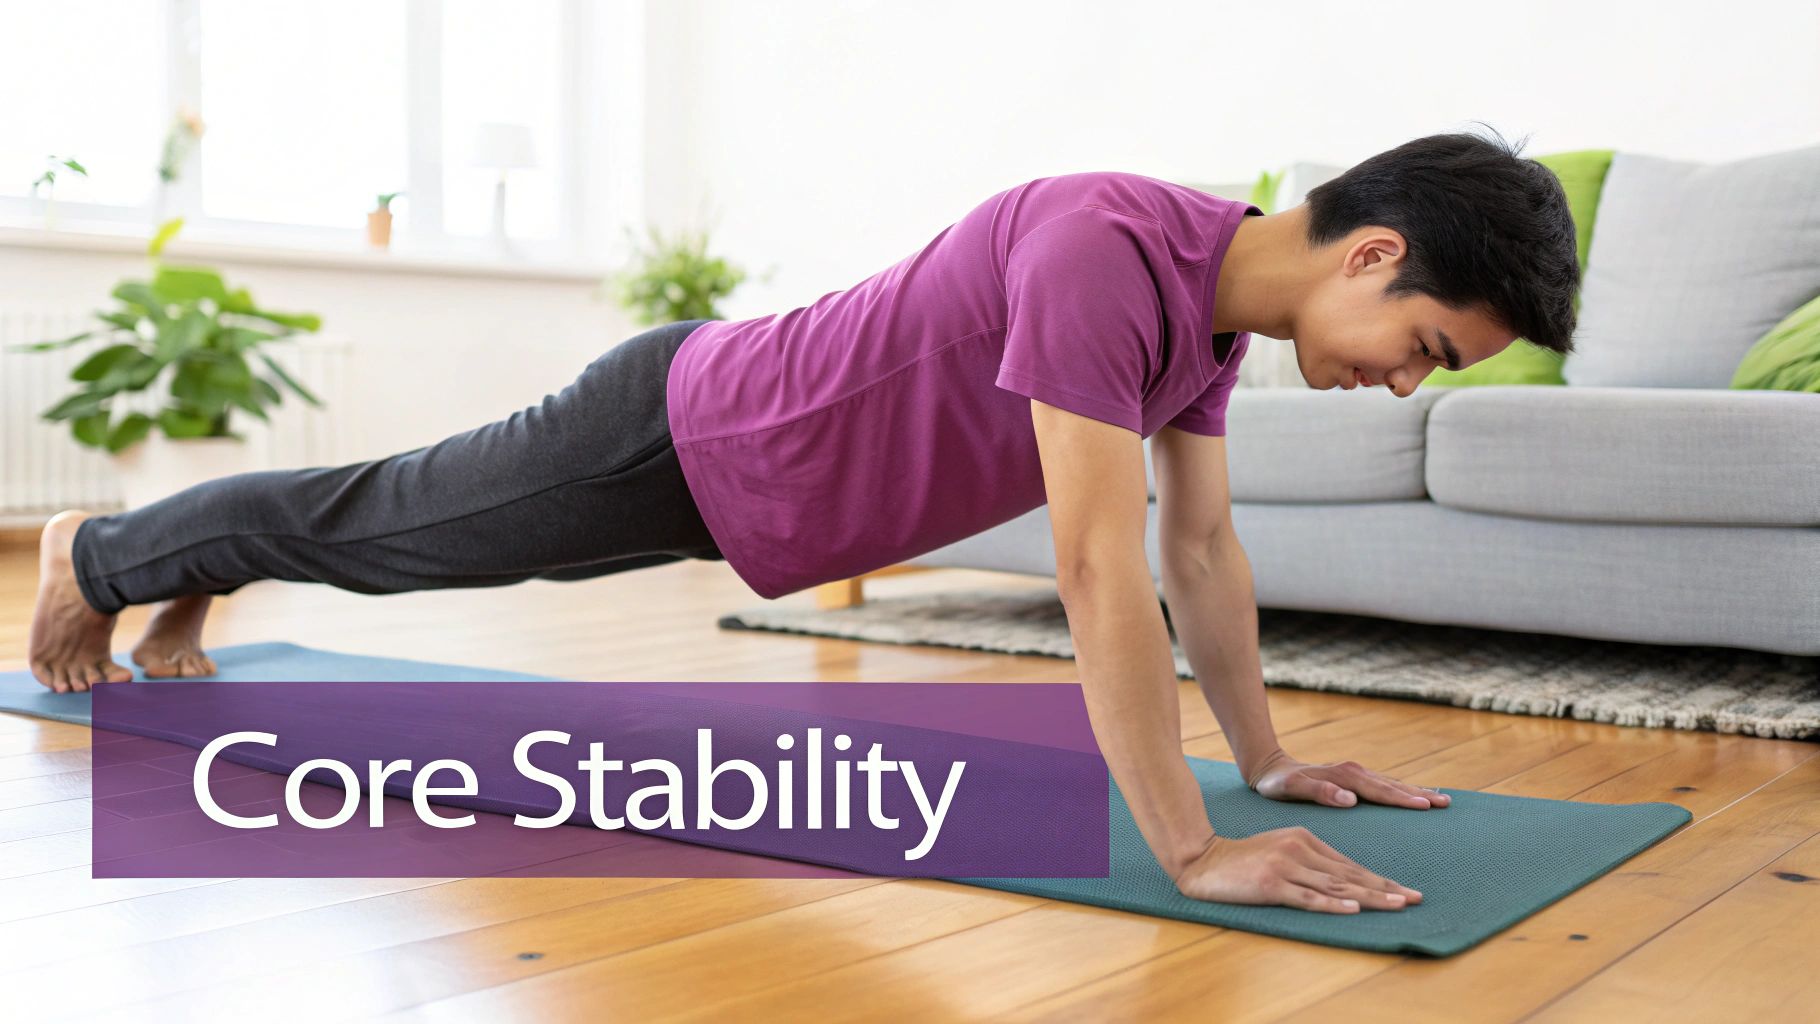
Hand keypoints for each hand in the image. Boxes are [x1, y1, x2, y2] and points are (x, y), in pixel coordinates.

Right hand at [1171, 827, 1422, 912]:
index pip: (1350, 864)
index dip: (1380, 879)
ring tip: (1398, 905)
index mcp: (1305, 838)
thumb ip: (1310, 860)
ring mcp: (1285, 866)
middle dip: (1386, 888)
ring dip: (1370, 897)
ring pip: (1336, 885)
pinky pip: (1307, 897)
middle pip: (1350, 874)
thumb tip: (1343, 881)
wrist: (1203, 860)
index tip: (1405, 891)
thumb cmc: (1243, 858)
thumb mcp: (1281, 848)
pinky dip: (1332, 904)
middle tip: (1416, 898)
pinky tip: (1353, 908)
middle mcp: (1299, 849)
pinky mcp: (1270, 884)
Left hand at [1244, 749, 1451, 809]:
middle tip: (1446, 803)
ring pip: (1392, 783)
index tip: (1426, 806)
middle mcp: (1353, 772)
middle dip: (1419, 794)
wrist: (1269, 769)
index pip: (1379, 791)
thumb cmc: (1278, 784)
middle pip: (1392, 785)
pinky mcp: (1354, 779)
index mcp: (1344, 776)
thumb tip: (1350, 799)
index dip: (1403, 799)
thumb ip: (1319, 792)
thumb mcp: (1291, 789)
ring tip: (1442, 799)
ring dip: (1416, 791)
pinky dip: (1403, 790)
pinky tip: (1415, 795)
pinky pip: (1384, 785)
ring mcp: (1355, 774)